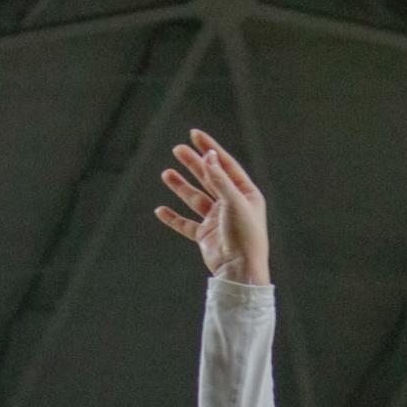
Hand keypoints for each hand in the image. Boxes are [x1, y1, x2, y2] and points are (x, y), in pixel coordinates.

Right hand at [155, 129, 268, 284]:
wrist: (240, 271)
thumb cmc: (245, 237)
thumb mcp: (234, 202)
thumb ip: (220, 179)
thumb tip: (209, 155)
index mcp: (245, 194)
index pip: (225, 165)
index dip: (210, 149)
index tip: (194, 134)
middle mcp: (231, 204)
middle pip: (209, 178)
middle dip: (193, 164)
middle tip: (177, 150)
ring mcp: (217, 221)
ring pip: (195, 199)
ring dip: (181, 187)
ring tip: (166, 174)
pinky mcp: (206, 237)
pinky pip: (186, 224)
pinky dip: (174, 218)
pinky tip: (160, 210)